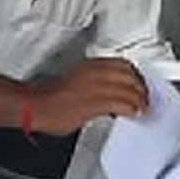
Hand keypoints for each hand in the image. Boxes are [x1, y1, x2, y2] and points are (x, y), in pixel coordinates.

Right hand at [26, 59, 149, 134]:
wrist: (34, 106)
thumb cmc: (49, 97)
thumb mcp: (76, 81)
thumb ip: (94, 83)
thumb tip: (108, 93)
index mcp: (90, 66)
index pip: (122, 64)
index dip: (135, 75)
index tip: (139, 85)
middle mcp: (95, 72)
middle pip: (130, 75)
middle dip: (141, 87)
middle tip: (145, 98)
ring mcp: (96, 87)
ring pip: (129, 89)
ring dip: (140, 100)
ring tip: (142, 108)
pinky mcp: (95, 103)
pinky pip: (122, 104)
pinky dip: (132, 109)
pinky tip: (134, 114)